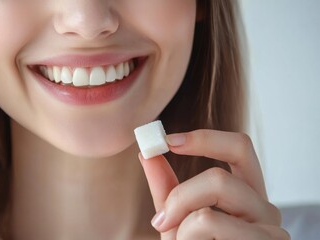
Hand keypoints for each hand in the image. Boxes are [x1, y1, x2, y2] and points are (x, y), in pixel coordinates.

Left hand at [139, 129, 289, 239]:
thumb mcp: (179, 220)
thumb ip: (167, 188)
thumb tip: (146, 153)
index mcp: (246, 193)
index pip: (239, 148)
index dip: (205, 138)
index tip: (167, 140)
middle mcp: (264, 208)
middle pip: (219, 178)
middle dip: (179, 196)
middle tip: (160, 219)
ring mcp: (269, 232)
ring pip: (208, 212)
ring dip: (182, 231)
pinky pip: (210, 228)